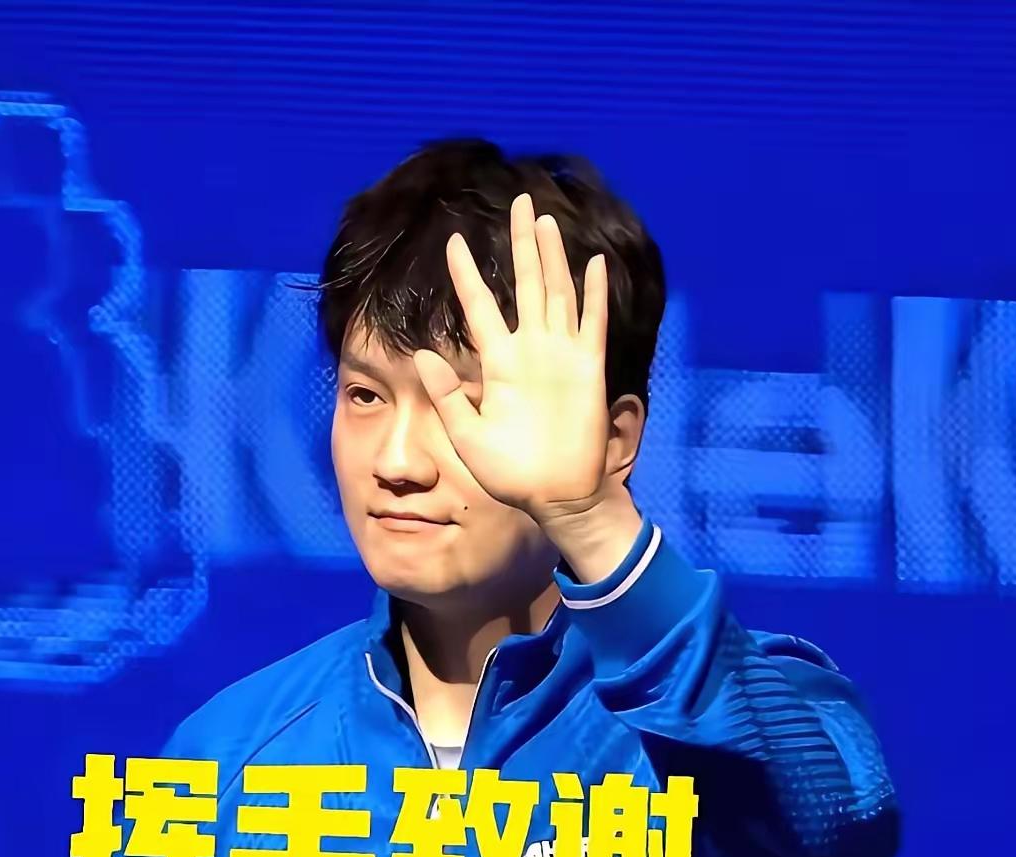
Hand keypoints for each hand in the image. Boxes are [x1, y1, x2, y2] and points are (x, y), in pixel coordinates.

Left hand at [413, 193, 610, 523]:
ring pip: (556, 292)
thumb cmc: (509, 472)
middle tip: (518, 201)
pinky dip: (593, 292)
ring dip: (551, 256)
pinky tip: (592, 262)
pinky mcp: (589, 368)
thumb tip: (422, 355)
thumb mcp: (467, 435)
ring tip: (544, 219)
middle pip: (524, 283)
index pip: (478, 306)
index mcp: (498, 362)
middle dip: (519, 243)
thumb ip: (447, 395)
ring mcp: (561, 355)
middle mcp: (529, 350)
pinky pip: (592, 322)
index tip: (454, 241)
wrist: (555, 496)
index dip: (467, 274)